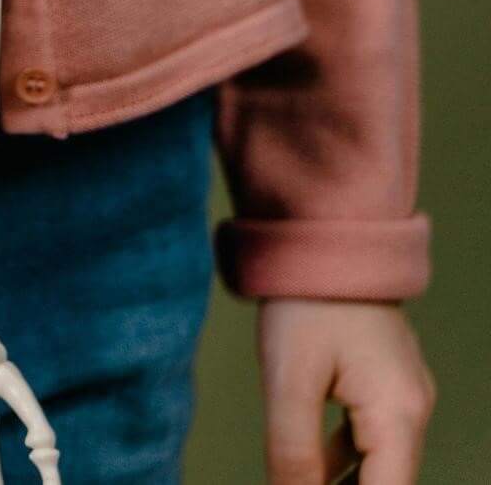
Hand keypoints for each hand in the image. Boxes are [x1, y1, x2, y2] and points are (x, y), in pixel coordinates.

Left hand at [259, 298, 433, 483]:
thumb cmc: (307, 303)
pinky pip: (367, 436)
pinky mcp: (382, 382)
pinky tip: (308, 469)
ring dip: (343, 483)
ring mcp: (401, 395)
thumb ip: (292, 450)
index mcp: (399, 415)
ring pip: (377, 463)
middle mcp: (412, 410)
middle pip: (386, 481)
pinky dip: (342, 459)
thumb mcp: (289, 381)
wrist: (320, 239)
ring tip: (297, 484)